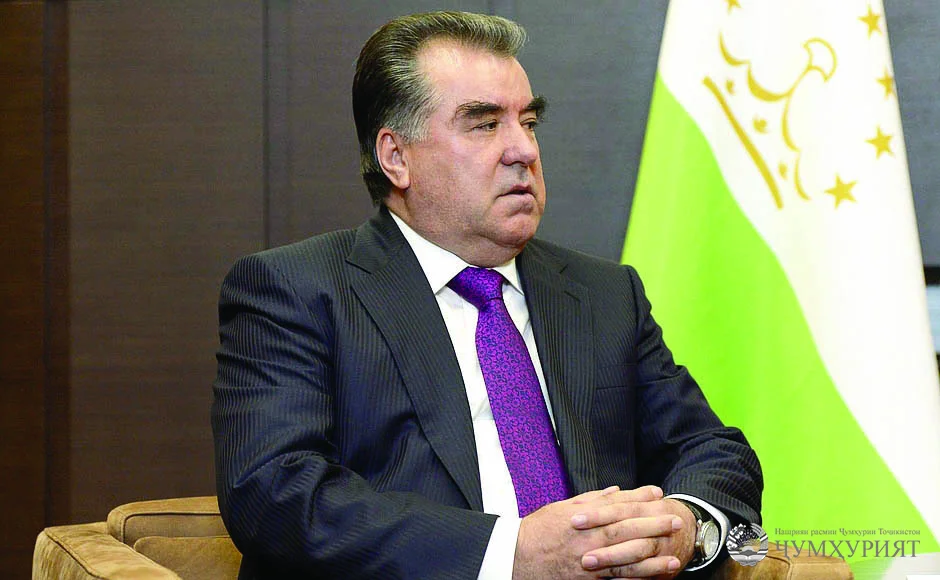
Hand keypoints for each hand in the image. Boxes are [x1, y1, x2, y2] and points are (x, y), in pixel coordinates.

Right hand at [512, 486, 681, 579]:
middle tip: (676, 520)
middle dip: (653, 525)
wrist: (515, 557)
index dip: (639, 499)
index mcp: (582, 518)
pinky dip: (635, 579)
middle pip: (626, 530)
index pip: (616, 505)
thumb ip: (590, 500)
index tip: (658, 493)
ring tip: (675, 556)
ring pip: (625, 560)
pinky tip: (652, 578)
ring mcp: (588, 562)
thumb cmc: (537, 531)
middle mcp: (587, 538)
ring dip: (652, 558)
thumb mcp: (561, 508)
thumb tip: (615, 491)